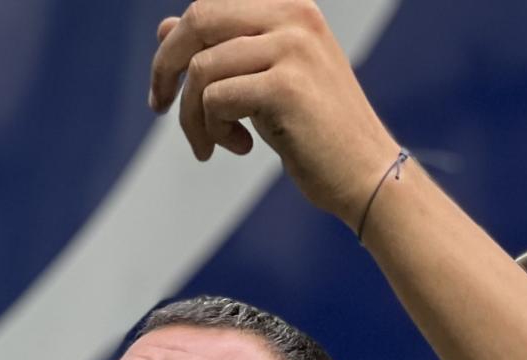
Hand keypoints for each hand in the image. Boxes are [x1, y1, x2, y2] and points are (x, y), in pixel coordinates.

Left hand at [149, 2, 397, 224]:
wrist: (368, 177)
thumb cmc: (319, 135)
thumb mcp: (265, 82)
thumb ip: (222, 52)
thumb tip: (164, 29)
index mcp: (290, 7)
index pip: (209, 7)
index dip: (175, 44)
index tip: (165, 86)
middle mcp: (293, 16)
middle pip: (198, 22)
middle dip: (166, 68)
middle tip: (158, 107)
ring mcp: (292, 48)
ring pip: (202, 69)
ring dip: (194, 116)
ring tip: (211, 145)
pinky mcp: (286, 87)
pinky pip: (217, 99)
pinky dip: (214, 130)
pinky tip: (239, 148)